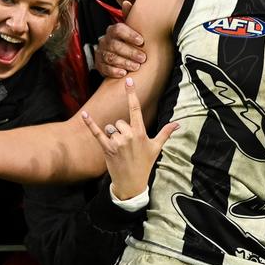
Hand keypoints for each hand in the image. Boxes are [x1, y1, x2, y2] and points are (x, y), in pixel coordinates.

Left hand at [82, 77, 177, 198]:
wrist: (132, 183)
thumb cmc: (145, 164)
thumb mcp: (156, 148)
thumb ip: (165, 133)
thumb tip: (178, 124)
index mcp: (141, 133)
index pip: (135, 109)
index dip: (132, 94)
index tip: (129, 81)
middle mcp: (129, 135)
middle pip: (120, 122)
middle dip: (122, 130)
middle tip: (127, 146)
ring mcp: (117, 142)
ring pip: (111, 128)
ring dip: (113, 136)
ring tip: (120, 150)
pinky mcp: (107, 148)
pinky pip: (97, 133)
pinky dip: (91, 124)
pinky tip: (86, 115)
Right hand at [94, 2, 146, 77]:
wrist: (116, 55)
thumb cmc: (127, 40)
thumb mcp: (130, 29)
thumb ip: (130, 17)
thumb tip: (126, 2)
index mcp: (113, 30)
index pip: (119, 29)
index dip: (130, 35)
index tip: (141, 41)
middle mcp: (105, 40)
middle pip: (115, 45)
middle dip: (130, 52)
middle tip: (143, 58)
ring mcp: (101, 53)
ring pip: (111, 57)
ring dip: (124, 62)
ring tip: (136, 67)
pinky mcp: (99, 65)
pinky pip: (105, 68)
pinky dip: (114, 71)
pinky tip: (123, 73)